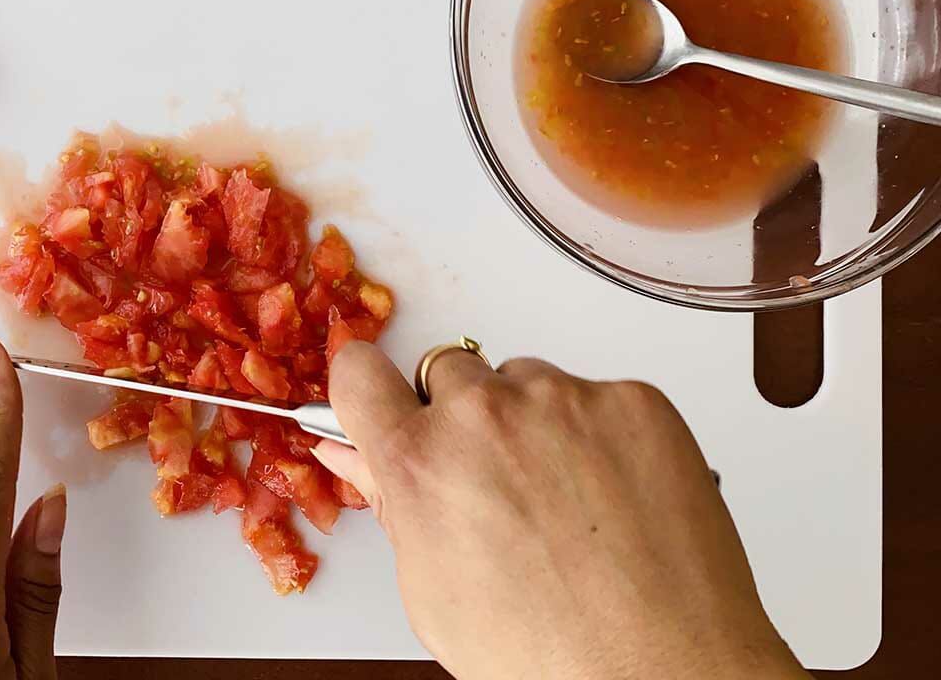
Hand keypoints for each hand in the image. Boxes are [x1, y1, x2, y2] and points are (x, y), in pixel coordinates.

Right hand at [316, 343, 808, 679]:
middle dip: (461, 417)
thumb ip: (392, 503)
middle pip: (448, 372)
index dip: (367, 389)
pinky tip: (610, 497)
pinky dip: (599, 432)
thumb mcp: (434, 590)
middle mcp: (487, 415)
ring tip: (564, 501)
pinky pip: (596, 395)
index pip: (358, 372)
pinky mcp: (633, 400)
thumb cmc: (551, 655)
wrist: (663, 670)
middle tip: (494, 480)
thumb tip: (359, 457)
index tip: (383, 401)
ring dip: (532, 421)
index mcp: (422, 461)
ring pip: (526, 379)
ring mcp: (565, 400)